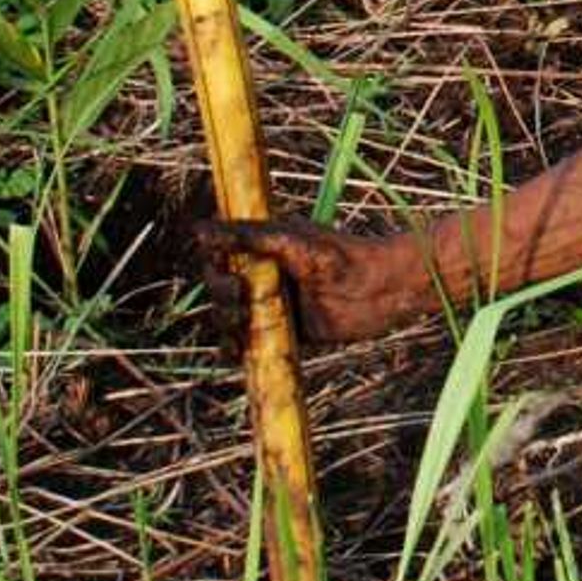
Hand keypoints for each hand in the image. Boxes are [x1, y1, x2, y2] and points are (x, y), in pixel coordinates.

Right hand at [196, 215, 428, 346]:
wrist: (382, 289)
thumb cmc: (341, 256)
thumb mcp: (291, 241)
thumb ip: (246, 237)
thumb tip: (199, 230)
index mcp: (265, 249)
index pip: (223, 257)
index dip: (215, 264)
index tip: (222, 267)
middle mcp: (267, 277)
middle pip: (222, 290)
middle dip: (221, 294)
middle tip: (241, 294)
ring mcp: (275, 306)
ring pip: (232, 318)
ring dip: (226, 322)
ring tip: (242, 319)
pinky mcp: (287, 333)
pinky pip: (252, 343)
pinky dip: (236, 349)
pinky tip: (232, 351)